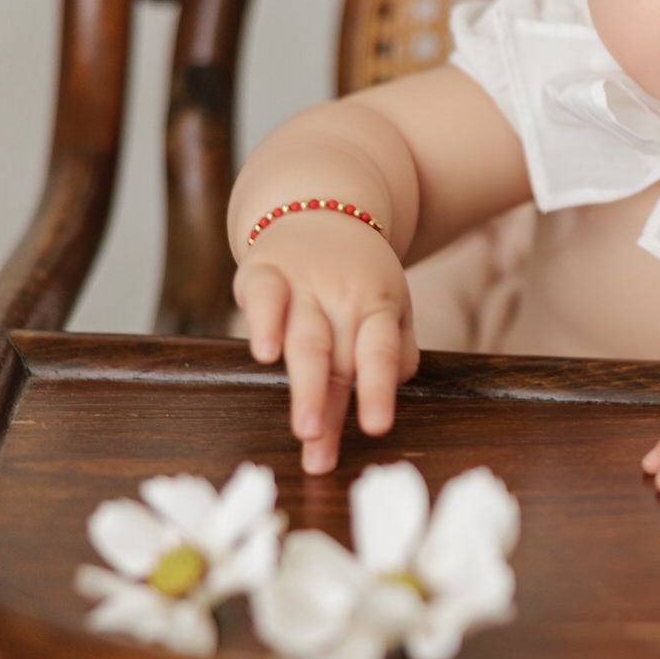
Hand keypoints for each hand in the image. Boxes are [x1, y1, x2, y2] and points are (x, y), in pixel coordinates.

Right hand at [232, 212, 418, 474]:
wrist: (322, 206)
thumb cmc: (359, 276)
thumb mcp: (391, 304)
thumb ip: (395, 350)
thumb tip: (386, 391)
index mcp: (378, 307)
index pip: (380, 352)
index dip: (378, 390)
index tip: (376, 429)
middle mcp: (343, 296)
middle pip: (338, 356)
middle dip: (331, 406)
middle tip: (321, 452)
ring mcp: (304, 282)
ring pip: (304, 338)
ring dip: (304, 385)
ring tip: (303, 429)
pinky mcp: (265, 271)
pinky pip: (265, 297)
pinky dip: (264, 324)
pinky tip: (264, 355)